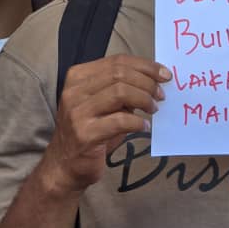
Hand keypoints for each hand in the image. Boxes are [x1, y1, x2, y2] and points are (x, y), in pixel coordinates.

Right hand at [39, 55, 170, 195]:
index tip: (165, 74)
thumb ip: (121, 88)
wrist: (63, 166)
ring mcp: (77, 112)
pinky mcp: (85, 134)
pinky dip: (137, 122)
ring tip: (153, 109)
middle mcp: (74, 90)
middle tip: (161, 94)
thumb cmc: (89, 131)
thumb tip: (154, 80)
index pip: (117, 61)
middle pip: (120, 74)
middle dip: (147, 82)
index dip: (145, 66)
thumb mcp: (102, 103)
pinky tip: (144, 127)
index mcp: (78, 76)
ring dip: (144, 99)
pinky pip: (120, 120)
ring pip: (120, 92)